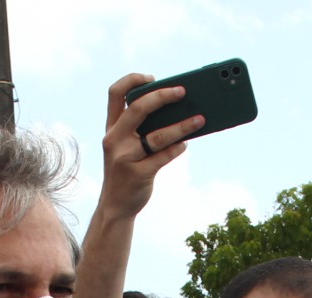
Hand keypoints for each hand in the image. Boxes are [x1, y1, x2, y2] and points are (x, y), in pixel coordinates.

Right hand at [99, 74, 201, 222]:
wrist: (115, 206)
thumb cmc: (126, 170)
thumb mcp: (124, 146)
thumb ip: (139, 129)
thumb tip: (175, 110)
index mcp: (111, 128)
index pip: (115, 93)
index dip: (132, 80)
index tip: (152, 78)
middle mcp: (114, 139)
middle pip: (138, 108)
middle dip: (162, 96)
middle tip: (183, 92)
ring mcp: (125, 157)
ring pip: (158, 135)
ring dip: (182, 126)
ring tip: (200, 119)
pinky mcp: (139, 174)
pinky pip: (164, 156)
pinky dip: (178, 148)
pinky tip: (186, 143)